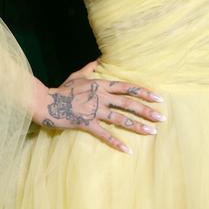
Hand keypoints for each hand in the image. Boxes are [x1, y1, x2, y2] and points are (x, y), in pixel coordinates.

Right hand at [32, 60, 164, 153]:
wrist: (45, 102)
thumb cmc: (62, 89)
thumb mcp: (78, 76)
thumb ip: (90, 68)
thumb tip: (97, 59)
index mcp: (103, 85)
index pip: (128, 88)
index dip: (144, 93)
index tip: (159, 98)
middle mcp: (102, 97)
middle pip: (129, 103)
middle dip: (147, 110)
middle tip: (162, 117)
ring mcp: (95, 110)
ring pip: (120, 118)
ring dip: (137, 125)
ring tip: (152, 132)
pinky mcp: (86, 123)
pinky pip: (104, 134)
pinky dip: (116, 142)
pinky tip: (127, 149)